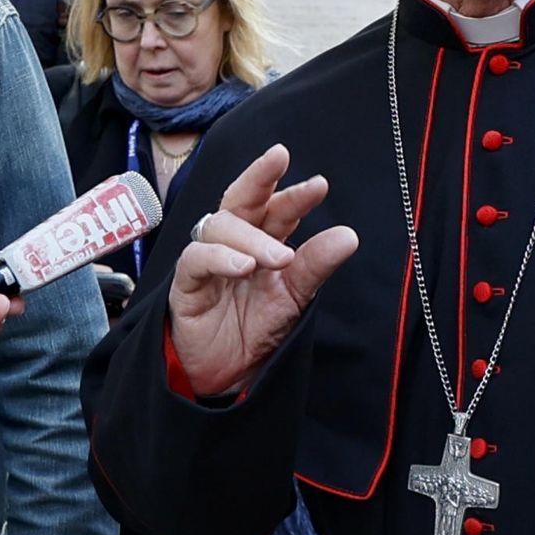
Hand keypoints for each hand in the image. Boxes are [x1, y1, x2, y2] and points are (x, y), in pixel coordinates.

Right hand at [168, 144, 359, 395]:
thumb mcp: (294, 298)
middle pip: (241, 200)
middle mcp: (233, 244)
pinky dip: (219, 258)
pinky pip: (196, 259)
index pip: (276, 210)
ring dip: (252, 237)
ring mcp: (207, 261)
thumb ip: (315, 266)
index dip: (295, 196)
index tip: (320, 185)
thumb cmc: (256, 329)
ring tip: (279, 258)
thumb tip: (348, 236)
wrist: (225, 377)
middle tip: (280, 158)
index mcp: (262, 243)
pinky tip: (243, 266)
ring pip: (221, 226)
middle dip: (259, 177)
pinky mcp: (186, 284)